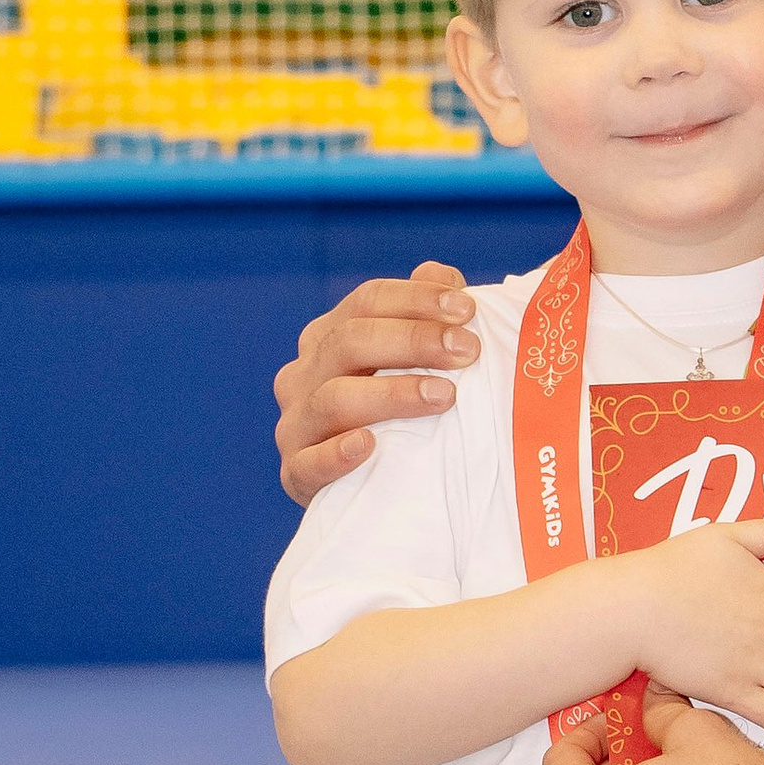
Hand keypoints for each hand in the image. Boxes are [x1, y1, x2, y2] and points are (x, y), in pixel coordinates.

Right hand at [275, 263, 479, 501]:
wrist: (378, 489)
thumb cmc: (404, 414)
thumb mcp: (417, 361)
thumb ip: (426, 315)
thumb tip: (442, 274)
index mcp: (330, 337)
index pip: (367, 301)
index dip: (416, 299)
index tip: (467, 310)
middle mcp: (304, 374)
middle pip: (350, 342)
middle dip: (413, 340)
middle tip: (467, 351)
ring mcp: (296, 424)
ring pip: (333, 398)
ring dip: (391, 394)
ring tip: (445, 396)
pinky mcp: (296, 474)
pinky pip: (308, 464)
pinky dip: (336, 454)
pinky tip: (370, 445)